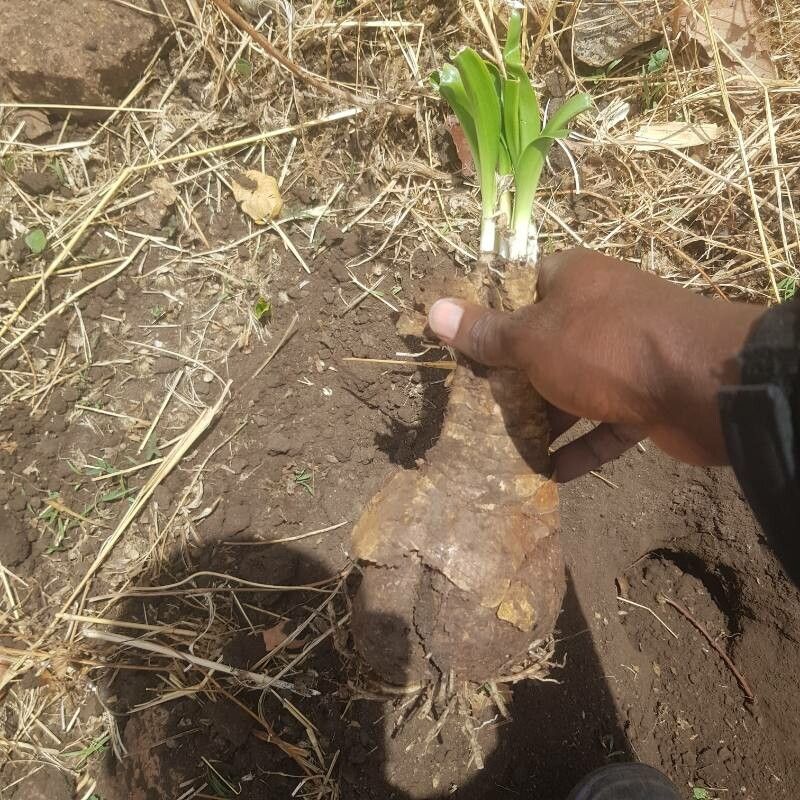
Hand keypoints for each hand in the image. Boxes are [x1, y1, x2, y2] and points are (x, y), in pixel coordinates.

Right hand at [428, 248, 763, 480]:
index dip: (487, 315)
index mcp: (572, 281)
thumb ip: (486, 332)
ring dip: (544, 420)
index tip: (457, 347)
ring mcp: (626, 356)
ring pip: (572, 387)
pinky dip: (581, 447)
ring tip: (505, 450)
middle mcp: (599, 313)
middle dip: (511, 380)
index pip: (518, 287)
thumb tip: (435, 310)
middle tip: (473, 409)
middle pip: (542, 344)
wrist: (704, 385)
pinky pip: (604, 424)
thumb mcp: (532, 338)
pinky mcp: (646, 398)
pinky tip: (552, 474)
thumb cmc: (604, 346)